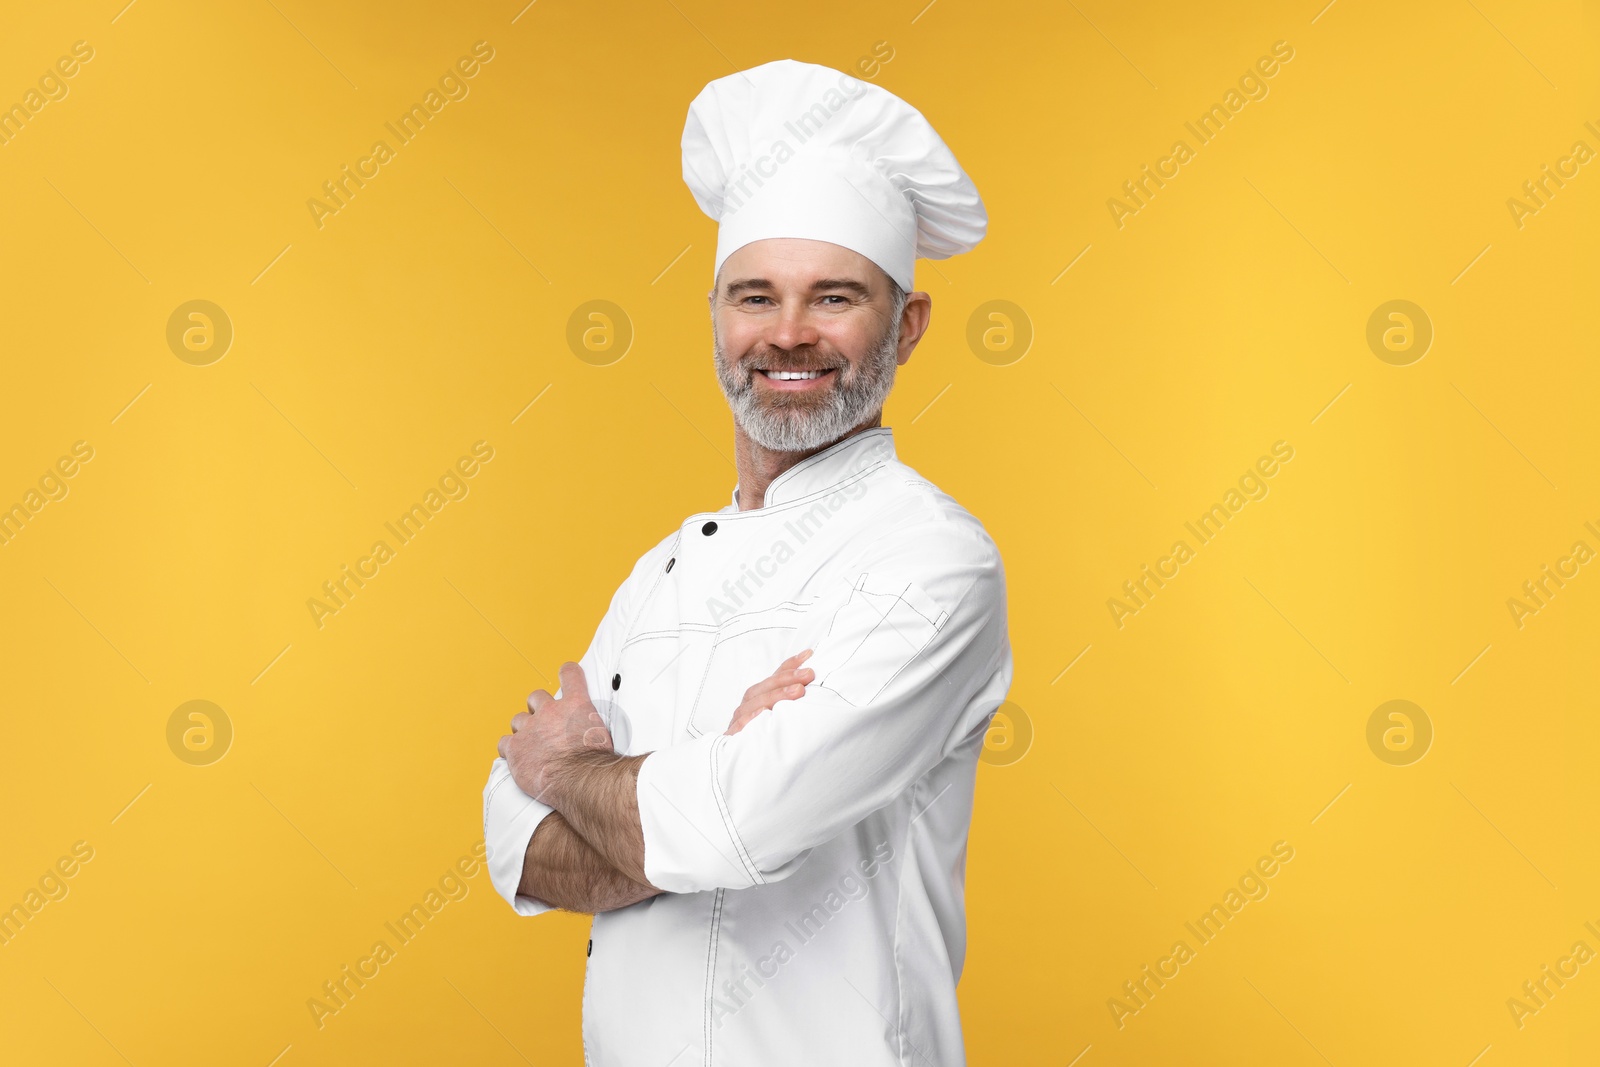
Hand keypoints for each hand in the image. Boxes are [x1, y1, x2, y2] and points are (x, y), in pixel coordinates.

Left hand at [499, 662, 613, 802]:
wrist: (581, 778)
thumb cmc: (596, 762)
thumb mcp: (604, 735)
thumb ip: (592, 727)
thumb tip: (596, 734)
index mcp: (576, 705)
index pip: (570, 675)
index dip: (567, 672)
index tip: (566, 671)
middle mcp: (551, 711)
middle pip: (536, 697)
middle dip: (538, 707)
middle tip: (543, 722)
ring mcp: (531, 728)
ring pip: (518, 719)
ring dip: (523, 728)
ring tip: (530, 743)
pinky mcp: (516, 748)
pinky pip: (504, 743)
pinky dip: (509, 749)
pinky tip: (516, 756)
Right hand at [725, 649, 814, 735]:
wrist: (741, 767)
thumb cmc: (764, 739)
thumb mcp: (782, 718)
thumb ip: (793, 702)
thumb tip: (815, 683)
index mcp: (759, 698)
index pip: (774, 676)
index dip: (790, 664)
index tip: (809, 655)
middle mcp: (748, 706)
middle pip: (765, 687)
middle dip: (787, 678)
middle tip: (808, 675)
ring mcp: (740, 721)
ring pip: (755, 703)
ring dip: (776, 695)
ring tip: (797, 691)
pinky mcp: (734, 738)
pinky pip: (741, 726)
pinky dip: (752, 719)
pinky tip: (765, 714)